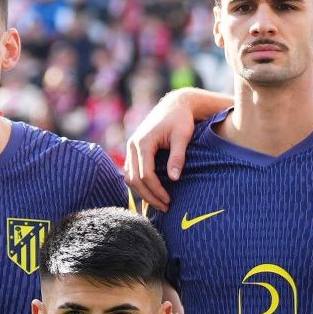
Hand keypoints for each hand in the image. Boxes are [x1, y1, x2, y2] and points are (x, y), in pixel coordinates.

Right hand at [123, 93, 202, 209]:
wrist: (174, 105)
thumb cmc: (181, 120)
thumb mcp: (182, 136)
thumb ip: (177, 157)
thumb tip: (174, 179)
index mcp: (143, 142)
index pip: (145, 174)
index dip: (156, 191)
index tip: (169, 201)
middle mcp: (133, 145)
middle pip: (134, 179)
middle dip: (149, 196)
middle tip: (165, 208)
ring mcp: (131, 148)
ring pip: (129, 177)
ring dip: (143, 193)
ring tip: (160, 203)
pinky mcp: (134, 150)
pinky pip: (131, 172)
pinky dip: (139, 184)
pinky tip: (152, 193)